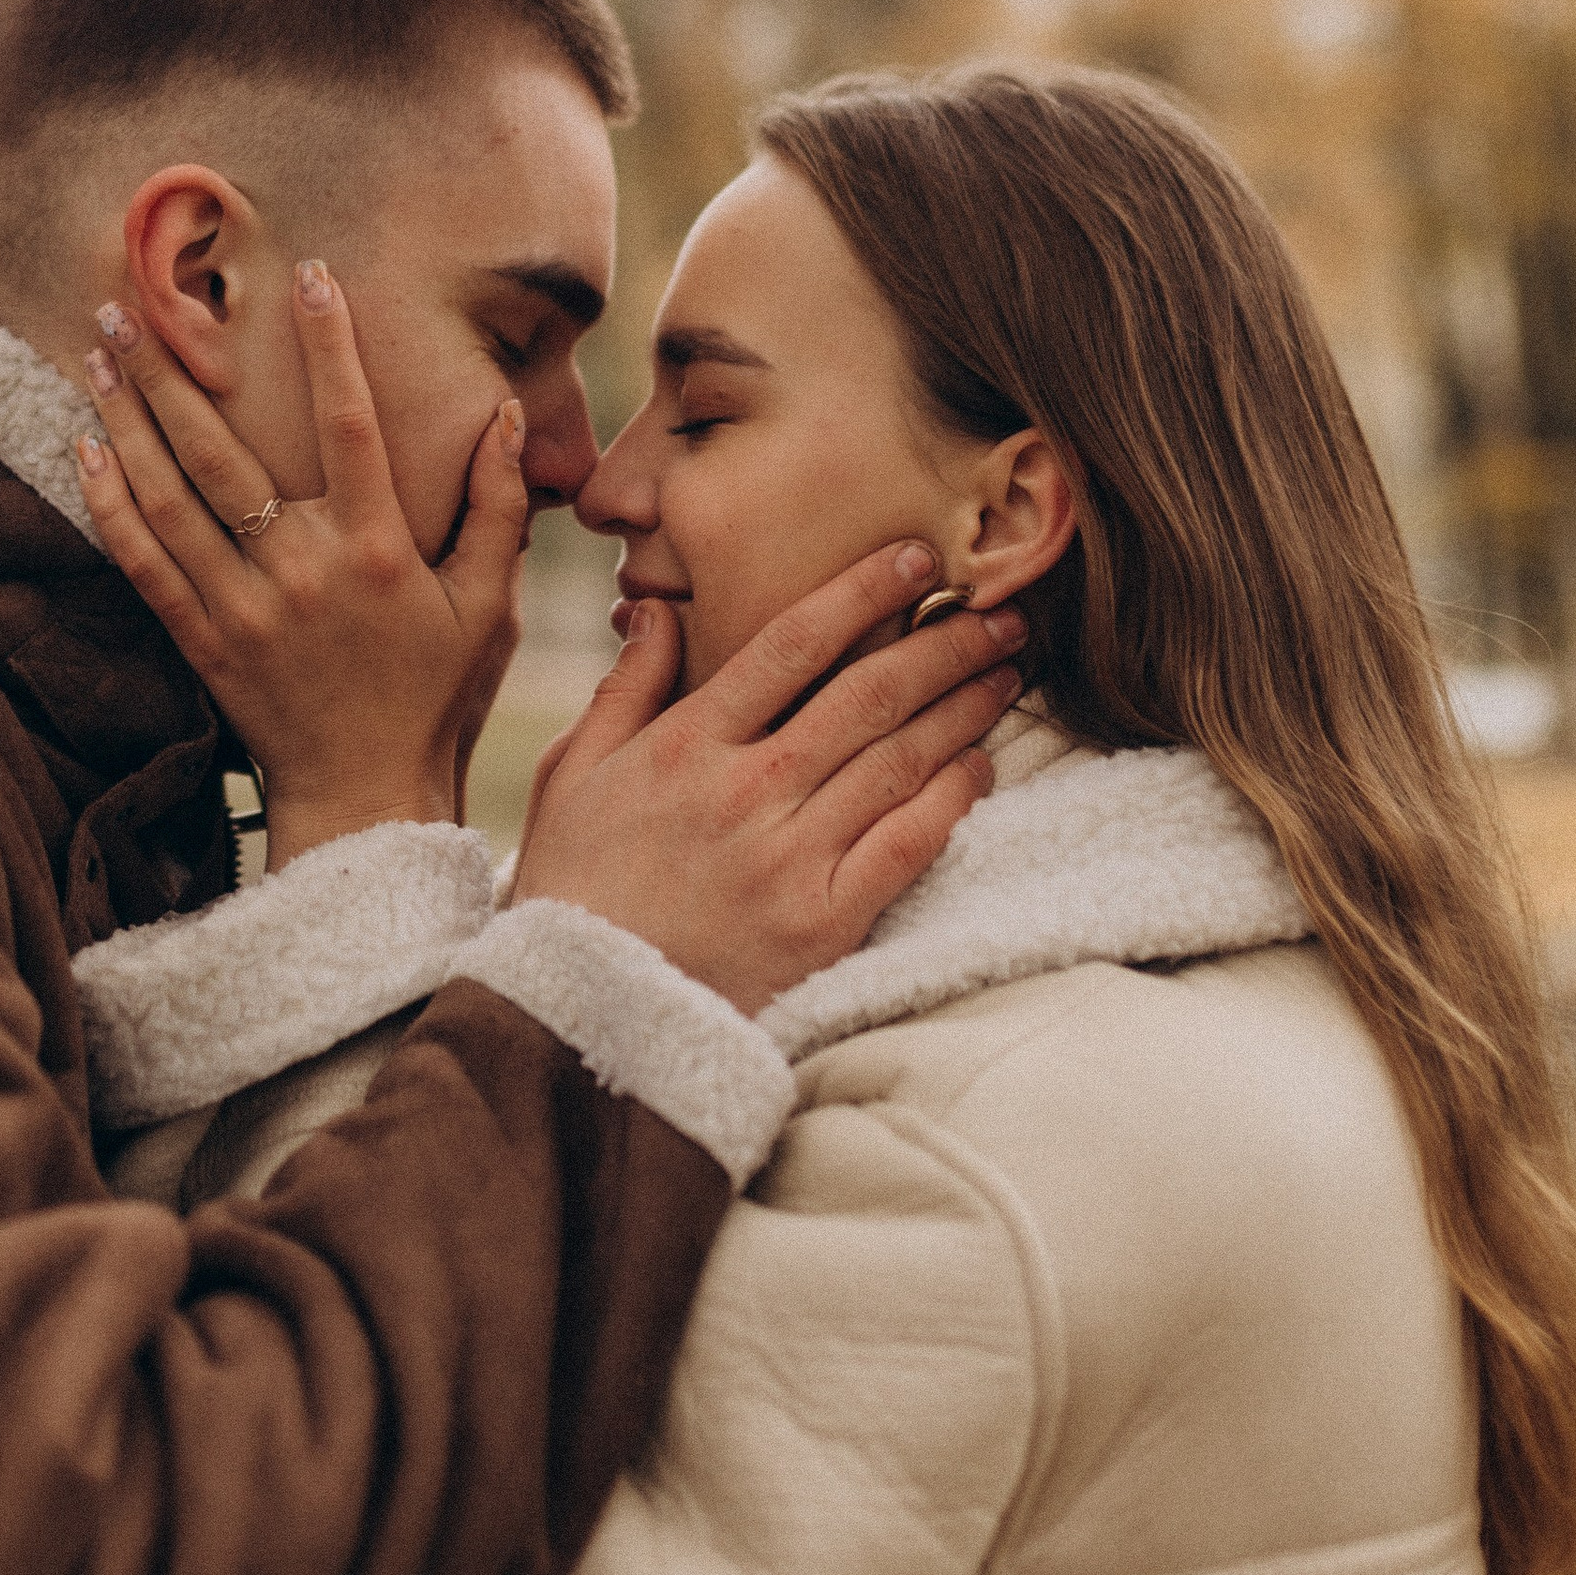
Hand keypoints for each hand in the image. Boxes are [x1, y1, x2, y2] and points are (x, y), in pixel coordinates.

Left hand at [74, 266, 530, 869]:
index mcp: (376, 551)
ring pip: (169, 498)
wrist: (366, 799)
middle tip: (131, 303)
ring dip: (128, 419)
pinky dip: (109, 504)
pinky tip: (84, 449)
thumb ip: (499, 507)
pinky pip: (143, 563)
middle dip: (174, 370)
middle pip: (224, 452)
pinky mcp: (201, 642)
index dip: (332, 348)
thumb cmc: (436, 698)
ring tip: (97, 353)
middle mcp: (302, 571)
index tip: (309, 275)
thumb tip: (502, 413)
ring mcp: (243, 608)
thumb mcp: (488, 605)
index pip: (352, 426)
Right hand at [513, 548, 1023, 1013]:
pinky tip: (979, 766)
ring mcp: (789, 858)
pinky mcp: (823, 924)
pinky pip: (907, 845)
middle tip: (996, 613)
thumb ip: (626, 688)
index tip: (913, 559)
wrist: (584, 1015)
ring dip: (961, 709)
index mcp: (686, 744)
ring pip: (898, 762)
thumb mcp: (572, 773)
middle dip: (941, 645)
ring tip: (1003, 672)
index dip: (860, 593)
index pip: (790, 645)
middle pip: (867, 695)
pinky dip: (951, 799)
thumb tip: (658, 611)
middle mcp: (745, 791)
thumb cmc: (573, 887)